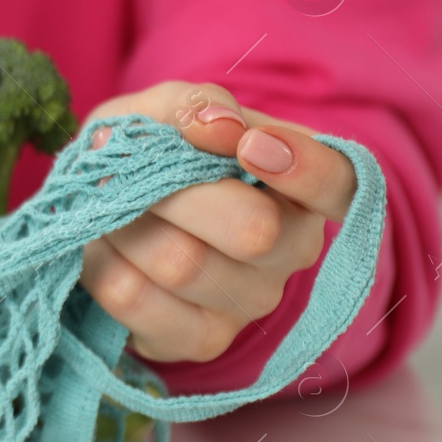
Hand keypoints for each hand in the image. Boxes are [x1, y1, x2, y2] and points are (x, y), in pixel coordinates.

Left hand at [78, 81, 357, 362]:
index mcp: (302, 183)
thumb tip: (211, 123)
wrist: (109, 216)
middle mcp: (294, 247)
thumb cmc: (155, 154)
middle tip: (124, 174)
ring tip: (109, 208)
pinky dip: (101, 262)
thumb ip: (194, 103)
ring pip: (181, 263)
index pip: (339, 183)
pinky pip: (135, 298)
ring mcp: (253, 300)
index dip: (302, 169)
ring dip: (123, 225)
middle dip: (170, 193)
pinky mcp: (201, 338)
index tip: (247, 144)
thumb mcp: (167, 112)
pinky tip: (104, 246)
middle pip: (250, 230)